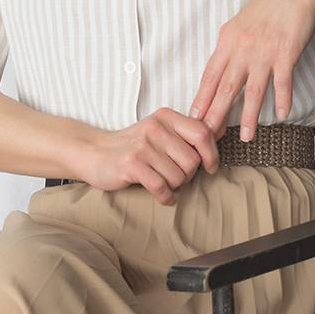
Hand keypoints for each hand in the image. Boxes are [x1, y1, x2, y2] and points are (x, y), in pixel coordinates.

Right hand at [79, 108, 221, 205]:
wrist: (93, 153)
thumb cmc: (132, 147)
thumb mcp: (161, 132)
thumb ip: (187, 133)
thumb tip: (221, 131)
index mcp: (166, 117)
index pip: (202, 133)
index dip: (211, 154)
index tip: (209, 167)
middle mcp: (155, 127)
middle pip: (192, 161)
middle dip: (187, 175)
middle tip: (174, 176)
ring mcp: (142, 145)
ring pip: (178, 176)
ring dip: (174, 186)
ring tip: (161, 181)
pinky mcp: (131, 164)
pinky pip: (161, 187)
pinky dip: (165, 196)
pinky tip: (161, 195)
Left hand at [187, 0, 314, 137]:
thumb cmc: (268, 6)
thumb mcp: (240, 24)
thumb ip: (230, 47)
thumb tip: (220, 69)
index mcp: (228, 41)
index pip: (209, 76)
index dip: (201, 99)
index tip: (193, 120)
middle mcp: (242, 49)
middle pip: (225, 88)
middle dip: (216, 115)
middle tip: (208, 138)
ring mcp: (264, 52)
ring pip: (253, 91)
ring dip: (249, 116)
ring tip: (246, 138)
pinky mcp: (286, 53)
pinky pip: (282, 82)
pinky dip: (282, 99)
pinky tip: (282, 115)